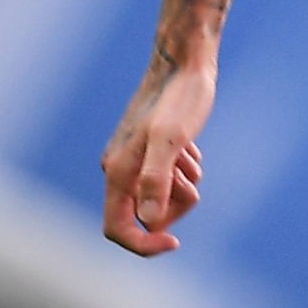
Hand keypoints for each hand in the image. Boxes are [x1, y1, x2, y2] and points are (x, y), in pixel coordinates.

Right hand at [100, 65, 214, 255]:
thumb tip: (147, 221)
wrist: (185, 64)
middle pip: (146, 216)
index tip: (175, 243)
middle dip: (174, 204)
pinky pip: (173, 180)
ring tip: (187, 153)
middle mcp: (120, 169)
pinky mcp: (153, 151)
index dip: (144, 244)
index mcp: (117, 172)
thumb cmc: (180, 99)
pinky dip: (186, 170)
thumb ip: (156, 179)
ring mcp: (136, 160)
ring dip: (184, 184)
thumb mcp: (171, 139)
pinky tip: (189, 146)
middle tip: (187, 174)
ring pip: (164, 197)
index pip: (117, 229)